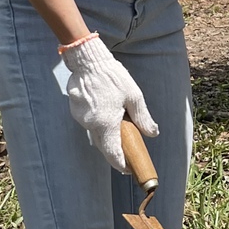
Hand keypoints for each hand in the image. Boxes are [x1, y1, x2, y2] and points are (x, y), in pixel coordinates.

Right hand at [60, 36, 156, 172]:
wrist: (88, 60)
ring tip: (117, 120)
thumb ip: (142, 118)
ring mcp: (80, 118)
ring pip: (95, 132)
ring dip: (106, 131)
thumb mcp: (134, 97)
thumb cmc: (113, 77)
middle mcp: (90, 124)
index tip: (129, 169)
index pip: (112, 154)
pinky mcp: (75, 110)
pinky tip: (105, 108)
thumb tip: (153, 133)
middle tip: (127, 146)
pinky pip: (88, 121)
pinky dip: (97, 120)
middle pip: (103, 144)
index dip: (121, 164)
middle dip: (115, 148)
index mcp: (106, 124)